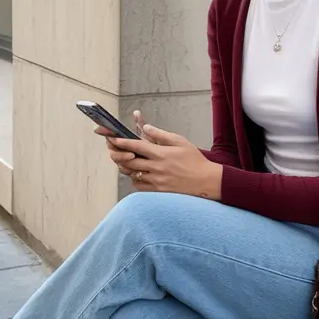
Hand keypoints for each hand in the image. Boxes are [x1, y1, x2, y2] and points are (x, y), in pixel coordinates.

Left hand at [108, 122, 222, 199]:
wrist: (205, 181)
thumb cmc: (194, 160)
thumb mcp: (180, 141)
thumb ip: (160, 134)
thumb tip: (144, 128)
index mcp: (161, 154)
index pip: (135, 146)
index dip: (122, 142)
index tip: (112, 138)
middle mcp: (156, 168)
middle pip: (129, 161)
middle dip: (119, 154)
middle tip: (113, 149)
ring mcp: (156, 181)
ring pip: (132, 174)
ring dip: (126, 166)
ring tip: (126, 160)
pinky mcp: (158, 191)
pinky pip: (138, 186)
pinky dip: (134, 178)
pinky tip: (137, 173)